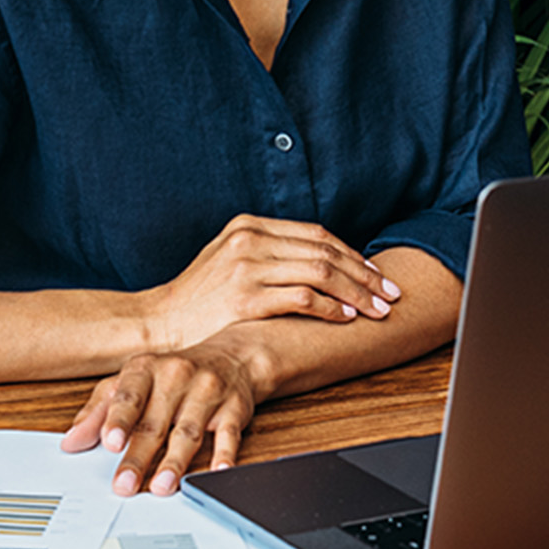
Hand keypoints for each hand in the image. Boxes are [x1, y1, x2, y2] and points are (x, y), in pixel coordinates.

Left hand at [60, 334, 261, 494]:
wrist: (232, 356)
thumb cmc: (172, 374)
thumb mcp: (131, 382)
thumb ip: (99, 411)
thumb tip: (70, 442)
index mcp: (146, 369)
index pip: (129, 396)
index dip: (118, 420)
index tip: (109, 443)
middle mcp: (177, 376)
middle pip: (155, 422)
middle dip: (139, 456)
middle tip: (124, 484)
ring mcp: (208, 391)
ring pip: (189, 431)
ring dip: (175, 462)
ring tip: (161, 487)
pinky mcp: (234, 409)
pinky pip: (229, 434)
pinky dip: (223, 455)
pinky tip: (216, 473)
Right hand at [142, 213, 401, 350]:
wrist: (158, 323)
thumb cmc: (198, 299)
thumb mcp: (229, 260)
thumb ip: (268, 253)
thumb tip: (319, 262)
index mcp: (249, 225)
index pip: (316, 235)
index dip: (352, 255)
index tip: (376, 274)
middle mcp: (250, 240)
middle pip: (325, 251)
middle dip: (364, 274)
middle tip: (390, 294)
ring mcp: (246, 267)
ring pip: (320, 272)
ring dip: (356, 293)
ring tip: (377, 310)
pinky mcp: (244, 298)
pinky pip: (301, 297)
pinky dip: (330, 307)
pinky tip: (346, 317)